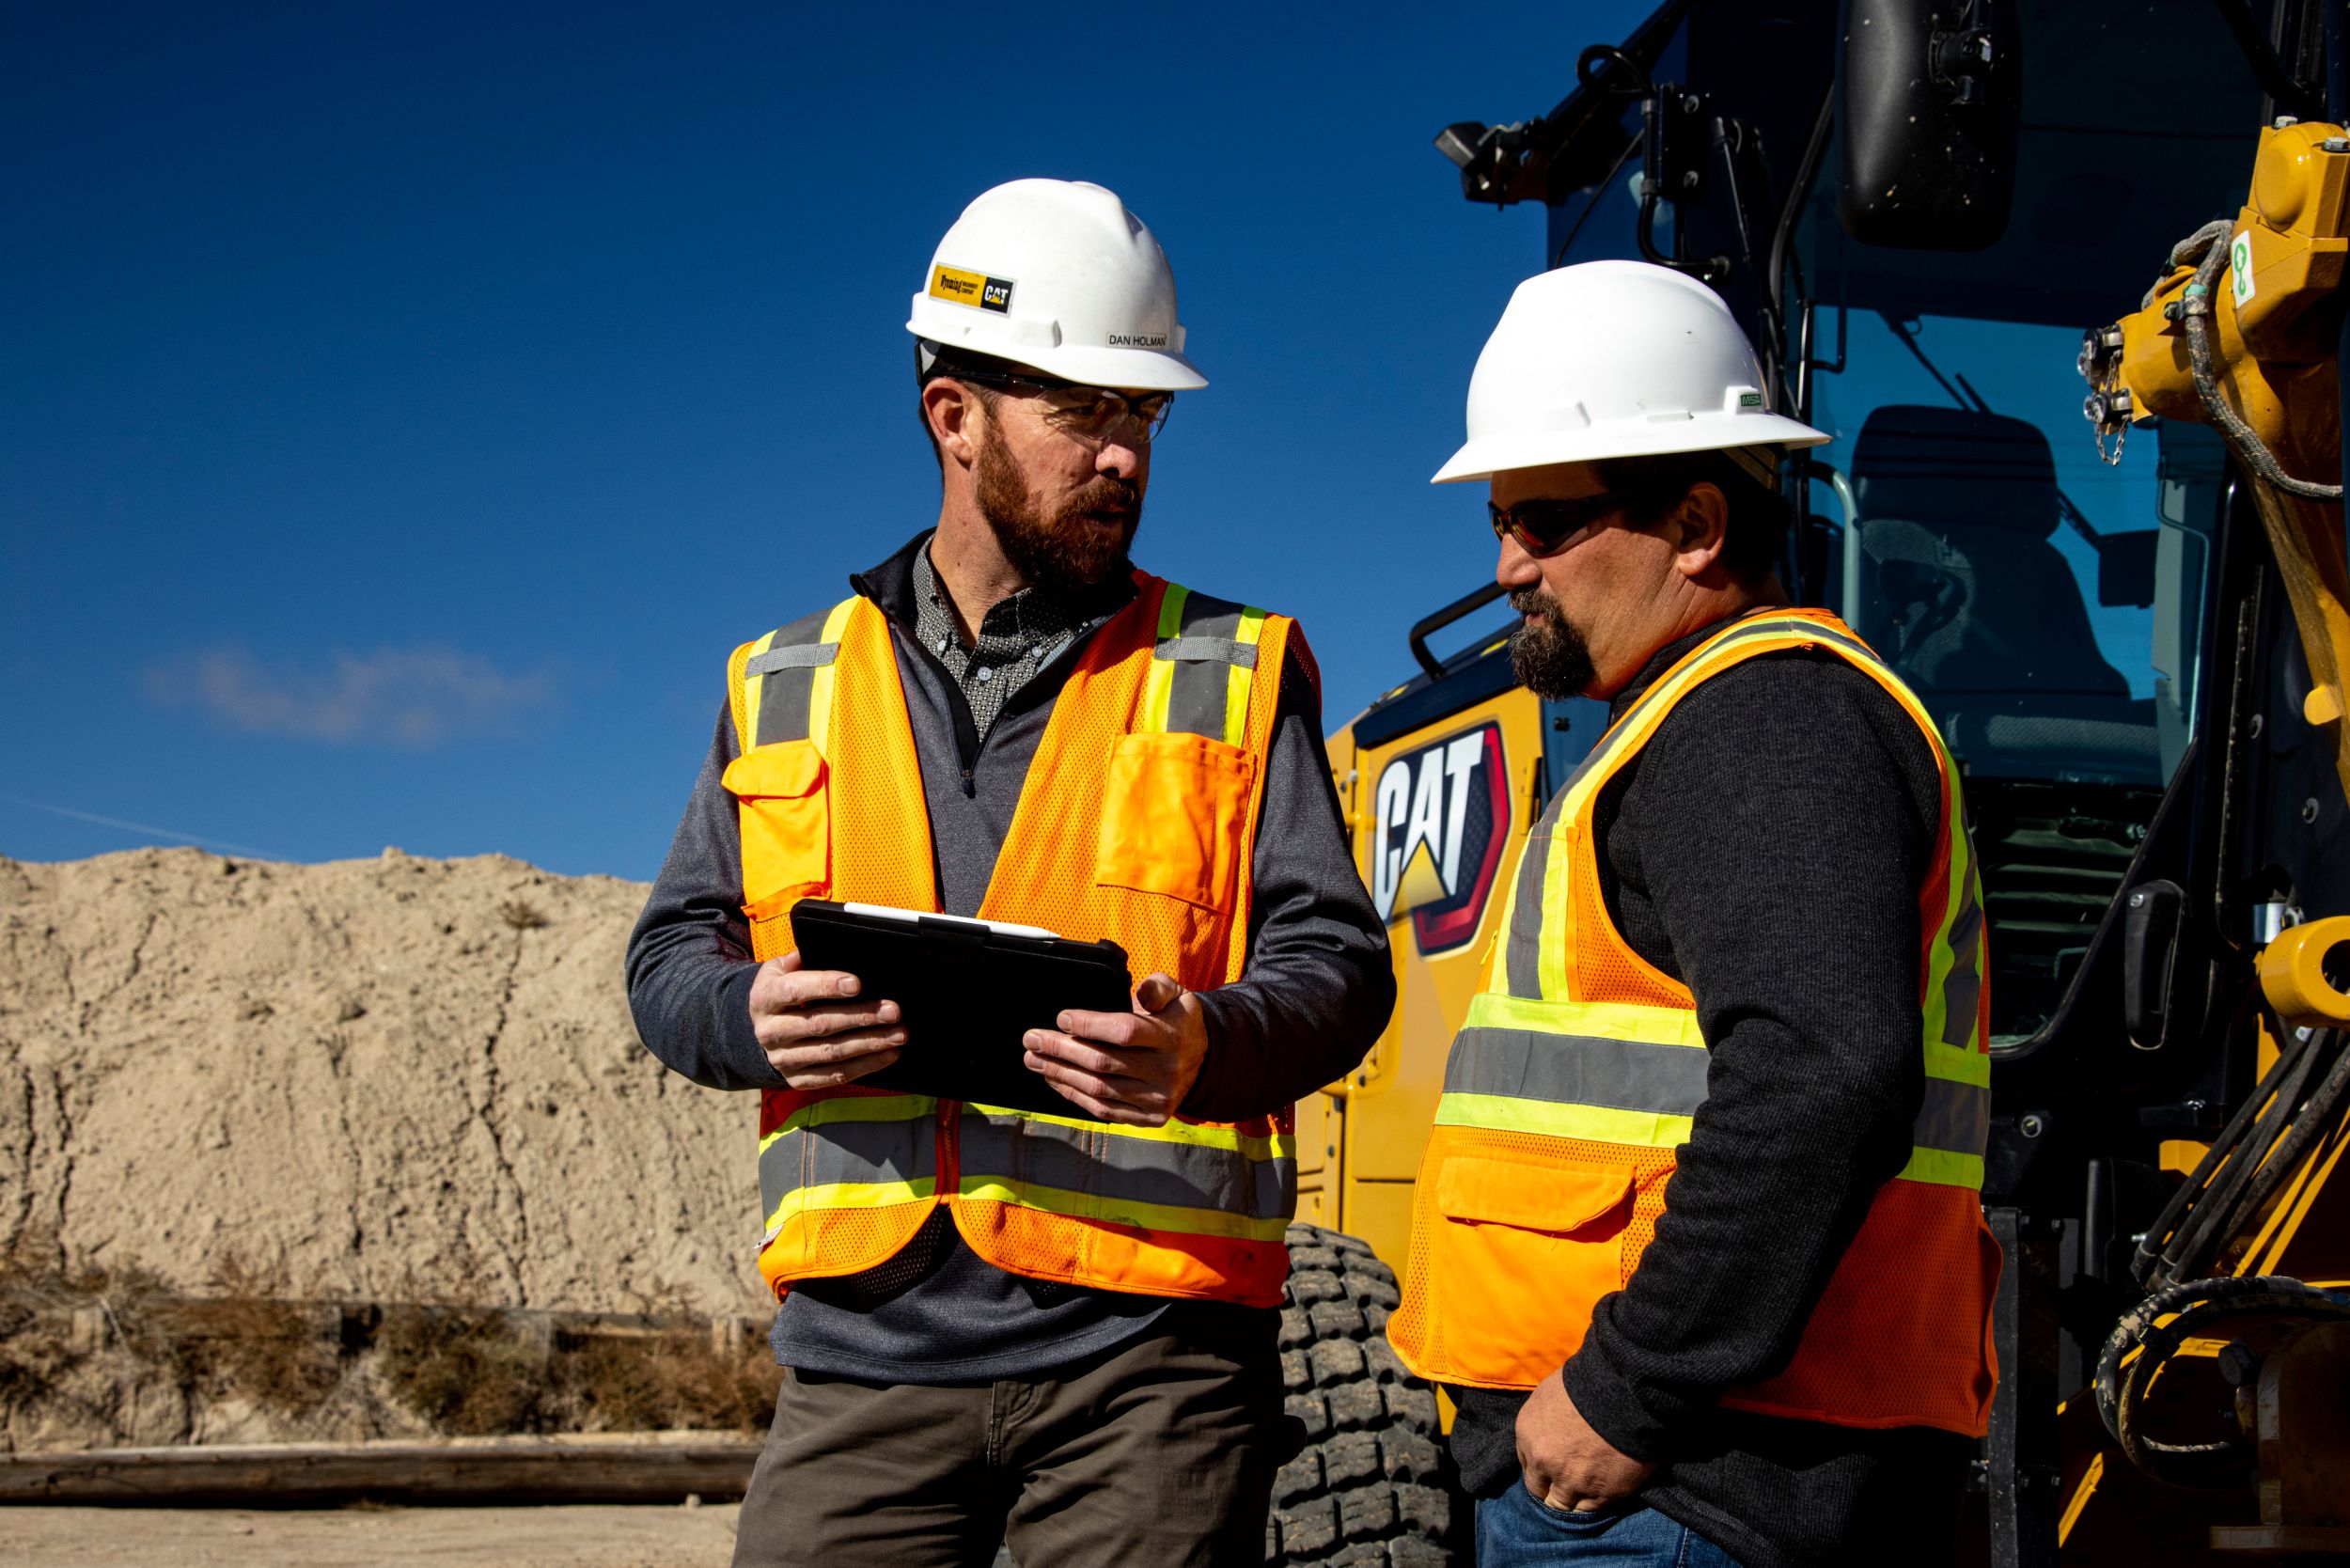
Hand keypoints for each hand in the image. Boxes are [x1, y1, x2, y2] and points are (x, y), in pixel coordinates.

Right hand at [748, 950, 906, 1087]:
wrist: (760, 1030)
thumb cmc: (781, 991)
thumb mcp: (780, 970)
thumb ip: (800, 958)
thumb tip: (827, 945)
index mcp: (764, 998)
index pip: (794, 990)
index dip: (825, 986)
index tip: (857, 983)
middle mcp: (770, 1031)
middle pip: (820, 1024)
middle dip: (861, 1016)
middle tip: (893, 1010)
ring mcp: (783, 1059)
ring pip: (831, 1052)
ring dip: (870, 1043)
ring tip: (898, 1033)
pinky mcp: (797, 1079)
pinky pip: (834, 1075)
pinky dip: (865, 1065)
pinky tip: (888, 1054)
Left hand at [1021, 972, 1207, 1125]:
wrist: (1204, 1061)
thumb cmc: (1178, 1022)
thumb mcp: (1177, 995)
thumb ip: (1158, 986)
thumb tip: (1140, 991)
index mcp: (1172, 1036)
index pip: (1125, 1032)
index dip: (1089, 1026)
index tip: (1061, 1018)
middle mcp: (1166, 1071)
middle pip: (1103, 1062)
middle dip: (1061, 1050)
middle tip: (1032, 1039)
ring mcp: (1157, 1099)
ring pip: (1098, 1088)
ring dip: (1059, 1073)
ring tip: (1034, 1059)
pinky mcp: (1148, 1117)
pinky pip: (1103, 1109)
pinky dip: (1073, 1094)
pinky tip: (1054, 1080)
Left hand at [1516, 1368, 1654, 1512]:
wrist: (1624, 1390)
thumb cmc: (1588, 1383)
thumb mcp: (1550, 1394)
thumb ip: (1543, 1423)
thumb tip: (1549, 1435)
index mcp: (1527, 1434)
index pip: (1527, 1466)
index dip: (1541, 1468)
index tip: (1553, 1466)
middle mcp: (1544, 1462)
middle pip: (1540, 1491)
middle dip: (1551, 1488)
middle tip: (1568, 1481)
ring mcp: (1572, 1481)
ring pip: (1563, 1506)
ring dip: (1572, 1499)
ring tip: (1586, 1487)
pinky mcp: (1602, 1493)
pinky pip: (1591, 1509)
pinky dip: (1594, 1501)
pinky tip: (1602, 1488)